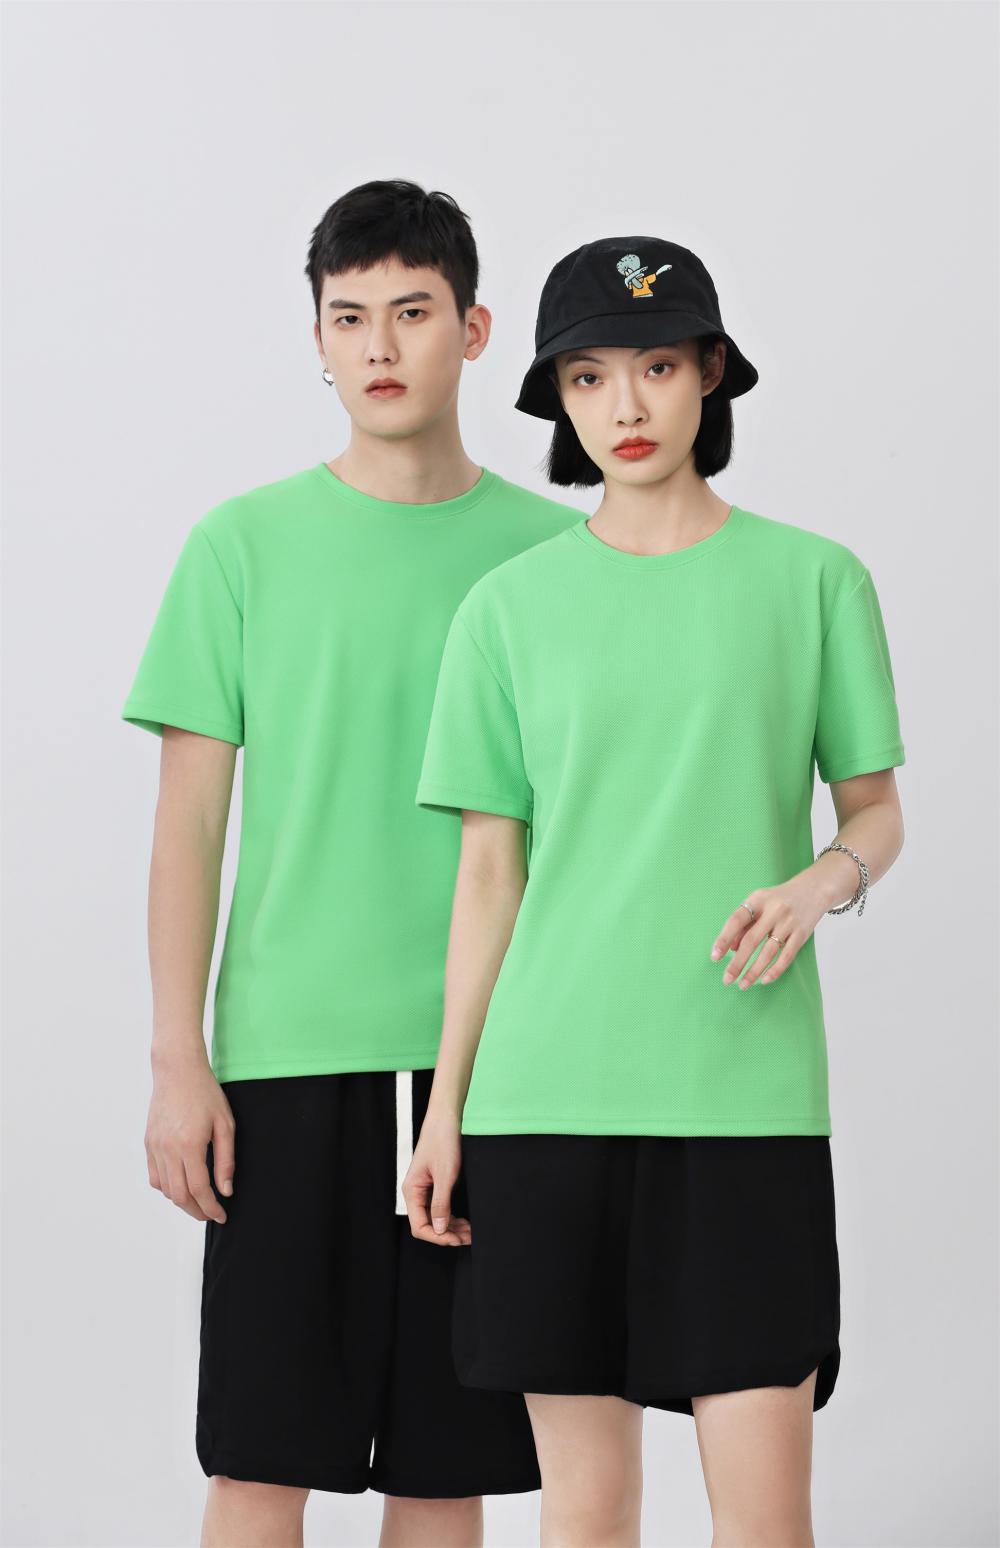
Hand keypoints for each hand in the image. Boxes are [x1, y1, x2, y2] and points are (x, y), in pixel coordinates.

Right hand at [145, 1049, 234, 1223]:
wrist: (177, 1070)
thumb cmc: (205, 1093)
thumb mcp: (225, 1124)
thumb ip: (226, 1160)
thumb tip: (226, 1190)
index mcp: (190, 1145)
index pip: (199, 1190)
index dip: (211, 1208)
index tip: (221, 1215)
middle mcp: (168, 1149)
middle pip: (179, 1196)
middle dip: (196, 1211)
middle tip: (210, 1214)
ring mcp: (155, 1146)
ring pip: (165, 1189)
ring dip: (181, 1201)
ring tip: (198, 1202)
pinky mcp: (148, 1142)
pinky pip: (154, 1176)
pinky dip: (167, 1187)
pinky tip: (180, 1185)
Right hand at [402, 1109, 471, 1246]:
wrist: (446, 1118)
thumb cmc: (443, 1141)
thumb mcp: (445, 1175)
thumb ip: (441, 1203)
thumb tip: (440, 1230)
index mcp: (412, 1191)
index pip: (419, 1226)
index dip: (437, 1237)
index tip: (456, 1240)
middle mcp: (415, 1192)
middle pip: (428, 1224)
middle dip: (447, 1234)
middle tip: (468, 1238)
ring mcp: (424, 1189)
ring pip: (435, 1218)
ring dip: (451, 1227)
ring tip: (469, 1232)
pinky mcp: (434, 1185)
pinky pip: (440, 1208)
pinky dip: (452, 1217)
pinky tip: (464, 1221)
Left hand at [710, 873, 827, 989]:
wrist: (814, 889)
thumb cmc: (779, 900)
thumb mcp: (759, 903)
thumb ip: (744, 924)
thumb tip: (729, 948)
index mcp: (758, 899)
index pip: (736, 920)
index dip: (723, 938)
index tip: (715, 957)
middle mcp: (774, 910)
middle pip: (751, 940)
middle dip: (737, 963)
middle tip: (727, 979)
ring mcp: (789, 922)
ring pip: (768, 952)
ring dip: (754, 971)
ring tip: (742, 984)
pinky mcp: (802, 933)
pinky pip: (787, 956)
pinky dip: (775, 970)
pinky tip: (764, 980)